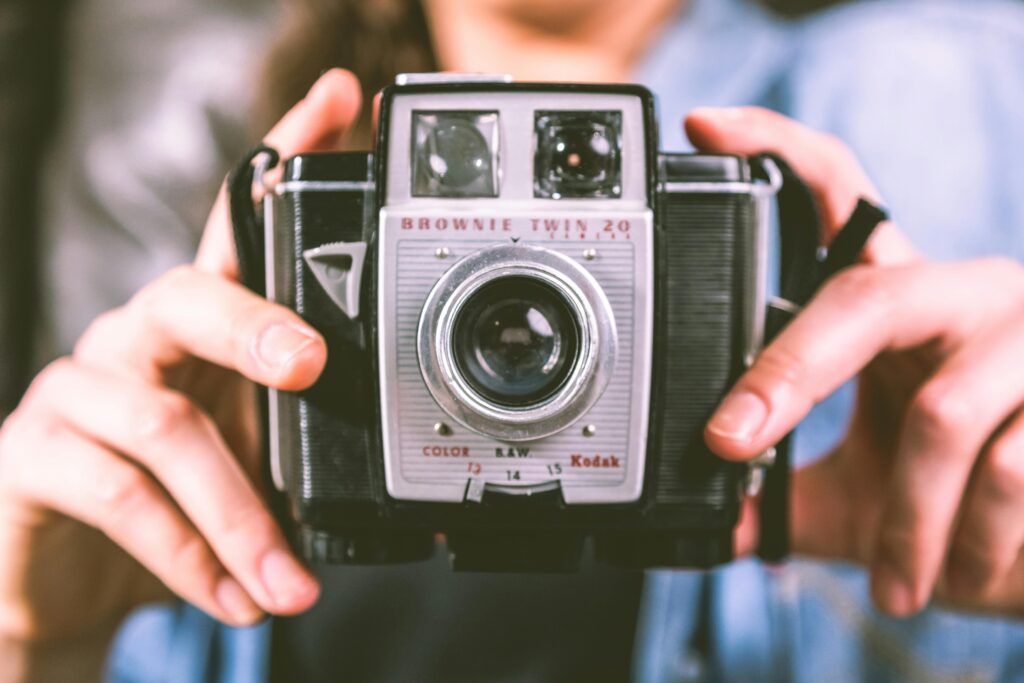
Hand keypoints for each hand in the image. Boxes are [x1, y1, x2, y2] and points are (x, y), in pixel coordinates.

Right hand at [0, 69, 362, 642]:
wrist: (69, 575)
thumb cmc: (172, 496)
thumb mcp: (249, 451)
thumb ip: (299, 434)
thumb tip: (396, 458)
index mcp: (199, 324)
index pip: (240, 223)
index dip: (288, 152)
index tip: (346, 100)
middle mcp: (136, 337)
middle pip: (190, 293)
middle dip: (256, 325)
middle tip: (313, 366)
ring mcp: (76, 390)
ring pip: (165, 426)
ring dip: (242, 516)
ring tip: (290, 584)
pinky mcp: (32, 455)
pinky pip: (120, 497)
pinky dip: (189, 556)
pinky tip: (234, 596)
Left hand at [688, 107, 1023, 617]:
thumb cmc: (961, 503)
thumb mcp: (865, 496)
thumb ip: (792, 499)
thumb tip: (707, 522)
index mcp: (899, 305)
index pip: (841, 198)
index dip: (775, 149)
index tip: (705, 125)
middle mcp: (962, 296)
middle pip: (866, 297)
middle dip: (791, 374)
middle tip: (730, 440)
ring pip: (942, 418)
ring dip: (909, 522)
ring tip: (900, 585)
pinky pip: (1013, 470)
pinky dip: (976, 544)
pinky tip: (965, 576)